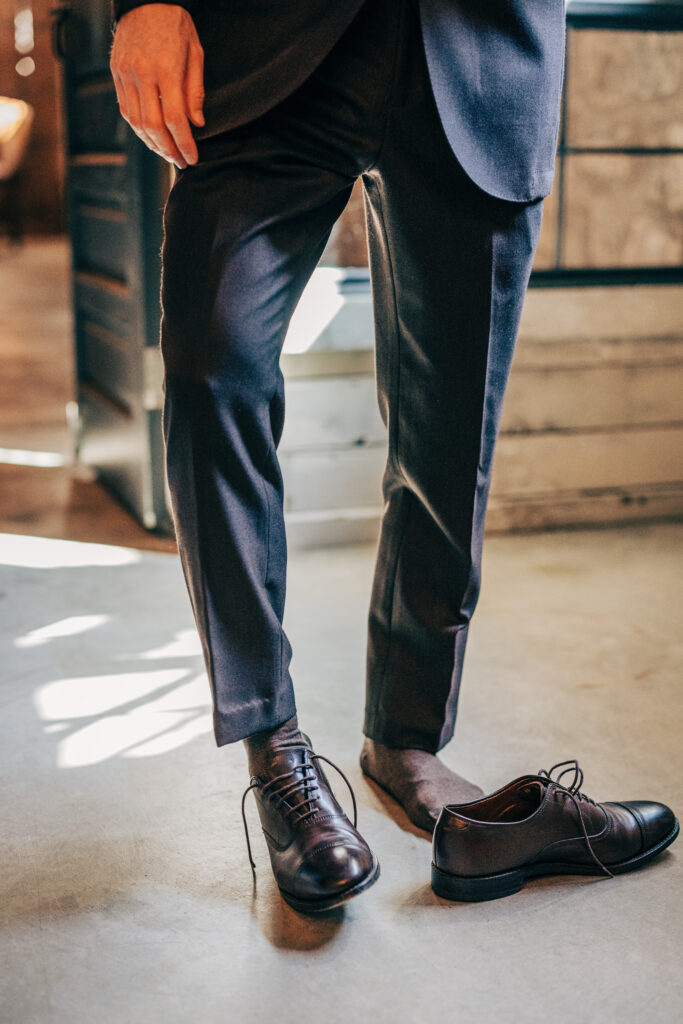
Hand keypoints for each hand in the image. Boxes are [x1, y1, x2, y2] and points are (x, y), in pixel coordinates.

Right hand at [110, 3, 203, 167]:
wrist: (144, 0)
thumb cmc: (175, 24)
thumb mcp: (195, 53)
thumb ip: (195, 91)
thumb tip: (197, 124)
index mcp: (166, 69)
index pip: (175, 119)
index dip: (184, 143)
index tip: (192, 157)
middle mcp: (142, 74)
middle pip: (154, 126)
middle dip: (168, 149)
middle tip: (180, 162)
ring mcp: (126, 75)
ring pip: (137, 122)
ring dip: (152, 143)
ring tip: (166, 153)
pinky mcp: (116, 74)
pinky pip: (126, 110)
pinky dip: (138, 129)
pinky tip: (150, 137)